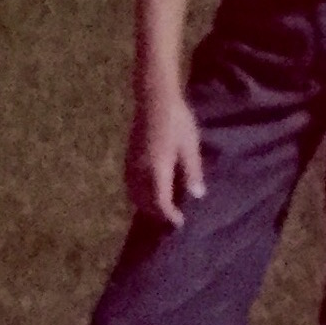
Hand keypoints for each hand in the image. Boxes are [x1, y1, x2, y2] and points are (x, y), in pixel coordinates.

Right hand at [125, 93, 204, 225]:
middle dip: (157, 214)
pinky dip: (138, 194)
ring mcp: (131, 164)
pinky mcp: (128, 157)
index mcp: (156, 170)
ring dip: (146, 205)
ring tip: (161, 209)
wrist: (154, 101)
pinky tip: (149, 192)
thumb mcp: (190, 146)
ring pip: (133, 194)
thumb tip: (197, 195)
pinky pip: (130, 184)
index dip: (168, 215)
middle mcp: (139, 171)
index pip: (159, 202)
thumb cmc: (177, 122)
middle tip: (171, 220)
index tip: (179, 224)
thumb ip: (192, 171)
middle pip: (143, 202)